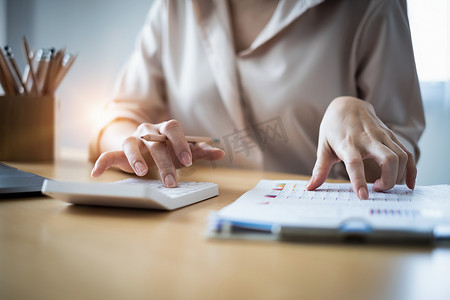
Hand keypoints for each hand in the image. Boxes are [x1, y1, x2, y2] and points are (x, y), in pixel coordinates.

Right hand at [91, 120, 224, 186]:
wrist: (146, 145)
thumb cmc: (167, 149)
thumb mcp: (183, 150)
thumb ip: (200, 151)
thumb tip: (221, 152)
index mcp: (165, 129)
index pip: (173, 129)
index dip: (181, 143)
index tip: (188, 161)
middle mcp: (148, 131)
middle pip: (155, 142)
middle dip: (164, 162)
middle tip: (172, 181)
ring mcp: (133, 140)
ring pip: (131, 144)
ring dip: (137, 159)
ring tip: (143, 173)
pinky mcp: (120, 152)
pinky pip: (108, 155)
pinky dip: (102, 162)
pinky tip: (96, 173)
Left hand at [306, 96, 415, 198]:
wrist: (347, 104)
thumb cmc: (333, 128)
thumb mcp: (323, 146)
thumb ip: (319, 169)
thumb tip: (310, 187)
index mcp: (347, 144)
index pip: (355, 163)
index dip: (359, 180)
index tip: (363, 196)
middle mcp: (367, 139)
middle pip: (388, 159)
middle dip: (388, 179)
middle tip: (377, 190)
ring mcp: (382, 136)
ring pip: (401, 156)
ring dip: (399, 175)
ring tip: (383, 186)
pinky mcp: (391, 136)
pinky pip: (407, 153)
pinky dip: (412, 170)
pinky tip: (409, 184)